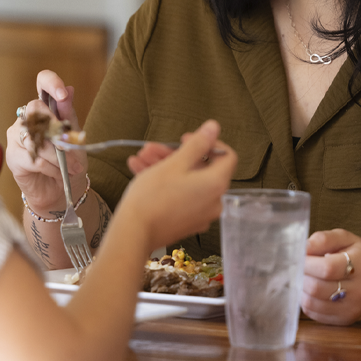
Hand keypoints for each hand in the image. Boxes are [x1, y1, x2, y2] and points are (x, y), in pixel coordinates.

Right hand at [5, 71, 85, 212]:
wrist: (60, 191)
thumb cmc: (67, 162)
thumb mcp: (75, 139)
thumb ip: (69, 116)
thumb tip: (70, 89)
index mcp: (45, 108)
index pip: (42, 82)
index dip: (51, 83)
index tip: (62, 95)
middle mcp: (27, 117)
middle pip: (35, 108)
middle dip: (56, 129)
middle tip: (72, 148)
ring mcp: (16, 135)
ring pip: (36, 137)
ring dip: (58, 155)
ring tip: (72, 167)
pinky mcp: (13, 155)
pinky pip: (34, 157)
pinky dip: (51, 167)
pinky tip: (58, 173)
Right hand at [117, 120, 236, 249]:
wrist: (133, 233)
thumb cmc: (153, 196)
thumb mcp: (174, 164)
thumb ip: (197, 144)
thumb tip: (214, 128)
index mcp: (216, 184)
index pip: (227, 156)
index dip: (208, 142)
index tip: (185, 139)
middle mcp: (213, 201)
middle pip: (201, 169)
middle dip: (174, 154)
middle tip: (153, 148)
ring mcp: (199, 214)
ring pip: (186, 181)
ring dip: (164, 166)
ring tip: (140, 158)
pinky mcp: (185, 222)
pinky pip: (180, 196)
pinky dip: (164, 183)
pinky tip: (139, 171)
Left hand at [300, 229, 360, 324]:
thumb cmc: (358, 255)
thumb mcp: (345, 238)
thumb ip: (323, 239)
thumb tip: (303, 248)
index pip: (327, 268)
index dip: (306, 263)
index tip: (297, 257)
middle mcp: (359, 290)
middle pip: (317, 288)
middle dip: (300, 276)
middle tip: (297, 268)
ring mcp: (352, 308)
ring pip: (312, 304)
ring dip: (300, 290)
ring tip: (303, 278)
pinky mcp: (345, 320)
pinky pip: (315, 314)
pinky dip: (306, 302)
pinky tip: (310, 291)